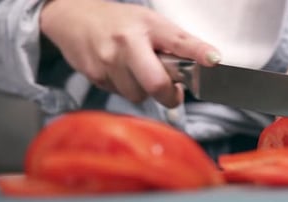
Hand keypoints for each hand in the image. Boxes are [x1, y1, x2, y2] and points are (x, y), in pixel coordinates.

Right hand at [40, 0, 220, 107]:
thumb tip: (208, 61)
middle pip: (155, 83)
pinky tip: (121, 73)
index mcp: (146, 27)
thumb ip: (177, 43)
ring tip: (139, 73)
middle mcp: (126, 44)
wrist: (74, 20)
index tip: (213, 60)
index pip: (178, 41)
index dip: (198, 52)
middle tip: (173, 91)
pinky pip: (120, 95)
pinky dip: (126, 89)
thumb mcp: (151, 23)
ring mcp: (108, 62)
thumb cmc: (118, 23)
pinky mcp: (95, 76)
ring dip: (144, 91)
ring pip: (138, 95)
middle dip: (168, 94)